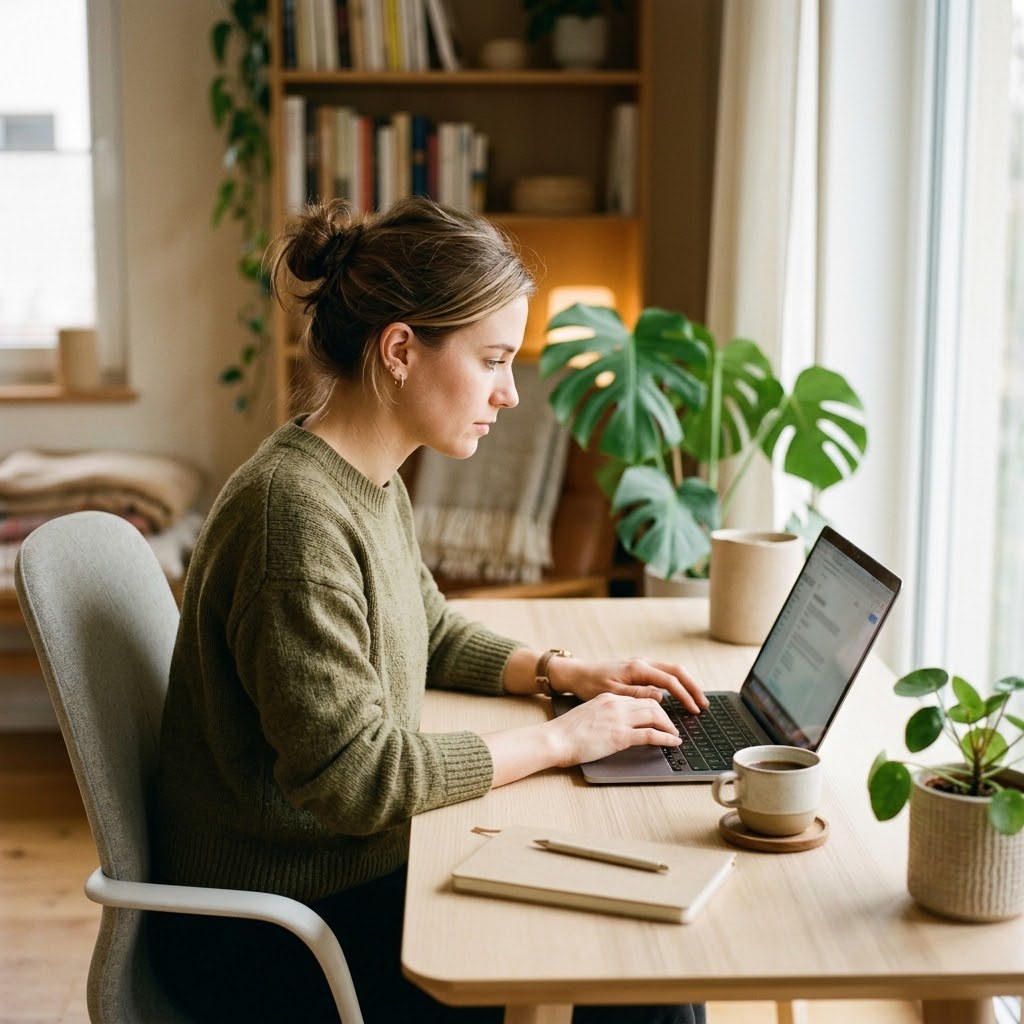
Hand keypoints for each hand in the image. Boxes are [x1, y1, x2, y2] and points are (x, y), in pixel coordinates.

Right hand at [547, 692, 682, 766]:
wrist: (555, 739)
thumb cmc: (566, 731)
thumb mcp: (589, 715)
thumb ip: (604, 714)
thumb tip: (614, 724)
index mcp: (608, 698)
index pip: (638, 697)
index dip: (653, 707)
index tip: (660, 715)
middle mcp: (616, 704)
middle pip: (651, 703)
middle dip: (666, 715)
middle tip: (673, 725)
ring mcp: (619, 719)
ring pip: (655, 715)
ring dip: (669, 725)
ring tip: (675, 734)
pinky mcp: (621, 736)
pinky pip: (651, 734)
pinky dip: (666, 738)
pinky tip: (673, 742)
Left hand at [551, 656, 707, 714]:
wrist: (577, 674)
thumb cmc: (591, 684)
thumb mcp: (613, 693)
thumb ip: (638, 695)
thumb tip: (661, 697)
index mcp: (638, 668)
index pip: (670, 681)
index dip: (685, 696)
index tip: (694, 709)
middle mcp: (642, 663)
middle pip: (676, 671)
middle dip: (692, 687)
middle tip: (704, 705)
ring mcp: (641, 665)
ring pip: (672, 671)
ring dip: (686, 685)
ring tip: (697, 700)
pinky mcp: (638, 670)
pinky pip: (663, 674)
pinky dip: (676, 683)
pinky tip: (680, 695)